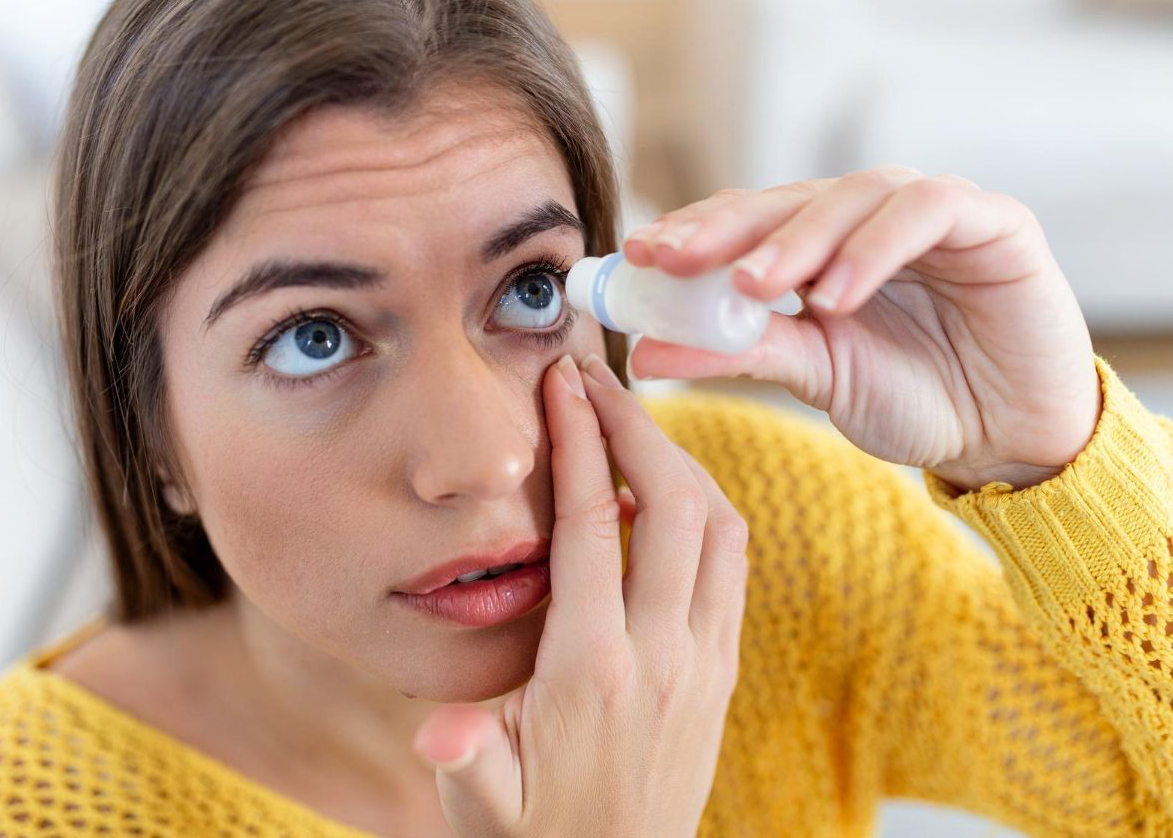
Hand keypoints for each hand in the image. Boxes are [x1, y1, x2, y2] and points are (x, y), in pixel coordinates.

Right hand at [411, 352, 748, 836]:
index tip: (563, 383)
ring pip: (722, 526)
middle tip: (597, 380)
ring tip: (631, 424)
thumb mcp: (480, 807)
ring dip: (682, 460)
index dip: (580, 442)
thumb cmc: (533, 836)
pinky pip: (732, 563)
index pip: (593, 526)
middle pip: (676, 503)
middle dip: (639, 425)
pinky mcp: (723, 670)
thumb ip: (465, 761)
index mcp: (592, 670)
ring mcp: (705, 661)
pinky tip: (665, 492)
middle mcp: (664, 655)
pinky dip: (706, 507)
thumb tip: (440, 733)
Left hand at [622, 167, 1100, 491]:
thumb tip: (644, 352)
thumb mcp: (815, 376)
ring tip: (753, 287)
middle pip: (787, 198)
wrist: (1015, 440)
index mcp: (823, 245)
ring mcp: (932, 211)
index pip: (747, 220)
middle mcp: (871, 217)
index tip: (636, 257)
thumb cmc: (919, 399)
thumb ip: (737, 353)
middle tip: (674, 259)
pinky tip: (836, 294)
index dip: (691, 232)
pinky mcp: (993, 221)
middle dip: (726, 228)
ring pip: (851, 196)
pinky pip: (927, 212)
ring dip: (797, 240)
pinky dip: (874, 248)